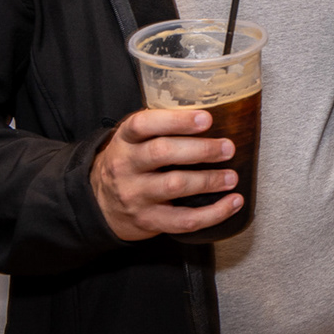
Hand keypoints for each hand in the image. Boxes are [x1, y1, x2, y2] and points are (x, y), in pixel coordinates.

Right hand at [91, 109, 241, 240]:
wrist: (100, 205)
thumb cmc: (130, 164)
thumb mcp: (133, 141)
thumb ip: (161, 127)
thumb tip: (214, 112)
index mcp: (125, 140)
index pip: (144, 124)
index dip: (176, 120)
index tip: (206, 119)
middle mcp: (126, 166)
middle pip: (162, 152)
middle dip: (201, 149)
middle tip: (228, 148)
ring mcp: (135, 195)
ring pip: (174, 186)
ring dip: (209, 180)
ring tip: (231, 177)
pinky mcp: (148, 221)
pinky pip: (184, 220)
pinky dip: (213, 213)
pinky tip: (233, 203)